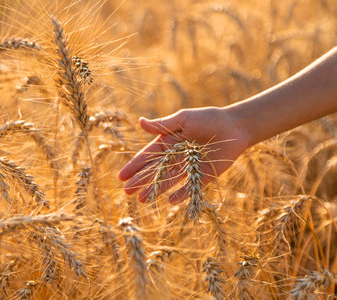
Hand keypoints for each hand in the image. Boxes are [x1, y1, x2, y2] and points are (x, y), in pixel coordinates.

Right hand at [118, 107, 248, 203]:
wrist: (235, 126)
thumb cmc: (208, 118)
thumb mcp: (183, 119)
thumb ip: (163, 124)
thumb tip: (139, 122)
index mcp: (168, 143)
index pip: (147, 156)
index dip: (134, 166)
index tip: (122, 176)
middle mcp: (176, 157)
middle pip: (155, 171)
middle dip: (140, 181)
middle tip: (127, 191)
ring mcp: (188, 168)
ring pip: (168, 181)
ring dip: (155, 190)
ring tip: (142, 200)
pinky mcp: (203, 176)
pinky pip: (190, 187)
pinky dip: (181, 194)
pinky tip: (170, 201)